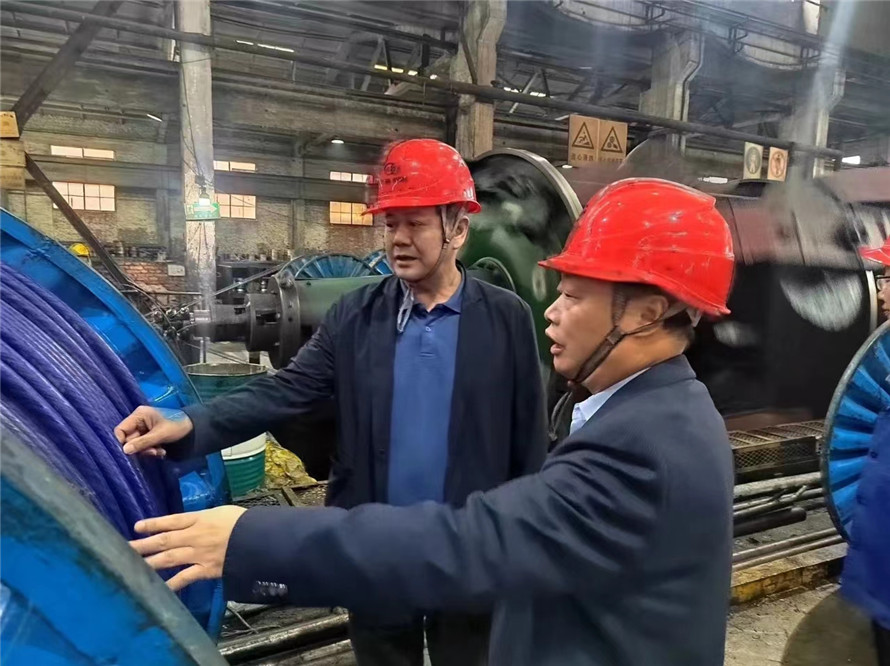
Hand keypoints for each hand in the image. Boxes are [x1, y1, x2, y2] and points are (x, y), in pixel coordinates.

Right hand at [114, 406, 192, 456]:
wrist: (194, 429)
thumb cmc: (177, 426)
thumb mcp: (160, 434)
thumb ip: (143, 442)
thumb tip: (125, 450)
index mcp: (139, 415)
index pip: (120, 429)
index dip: (121, 441)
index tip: (128, 452)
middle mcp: (139, 421)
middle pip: (128, 439)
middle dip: (140, 448)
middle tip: (153, 452)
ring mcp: (144, 429)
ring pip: (136, 445)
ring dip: (147, 451)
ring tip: (160, 451)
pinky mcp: (150, 436)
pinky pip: (144, 446)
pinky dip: (152, 450)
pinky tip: (162, 451)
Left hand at [130, 506, 246, 590]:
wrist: (257, 539)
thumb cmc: (244, 522)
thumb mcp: (223, 512)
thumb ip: (207, 518)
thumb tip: (196, 522)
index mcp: (200, 519)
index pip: (172, 520)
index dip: (154, 523)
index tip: (137, 527)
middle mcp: (194, 536)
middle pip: (163, 540)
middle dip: (142, 544)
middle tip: (123, 548)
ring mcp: (198, 554)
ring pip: (168, 558)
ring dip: (149, 562)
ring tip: (130, 566)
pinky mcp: (205, 570)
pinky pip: (184, 578)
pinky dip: (171, 584)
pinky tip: (157, 589)